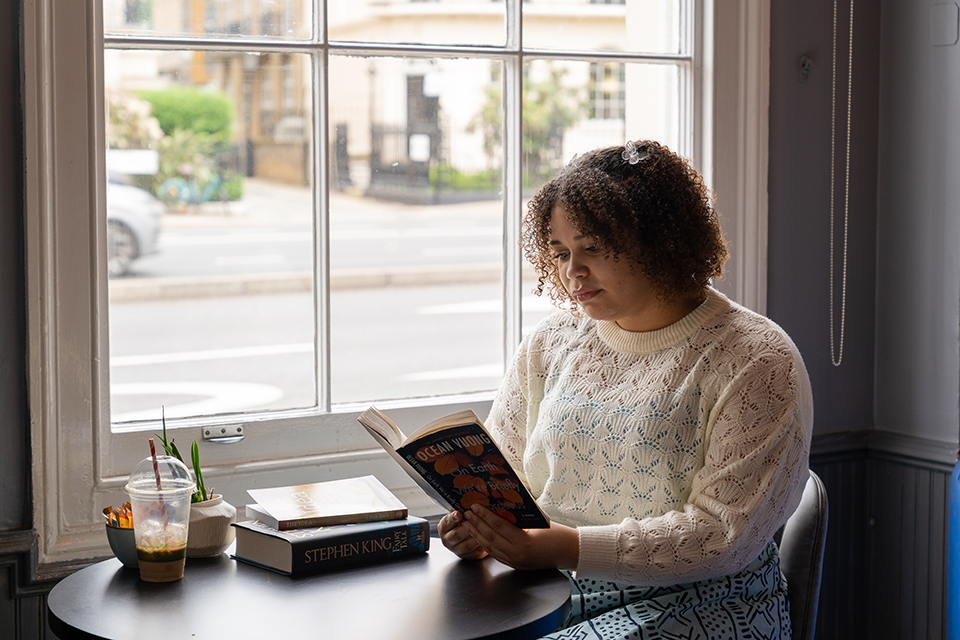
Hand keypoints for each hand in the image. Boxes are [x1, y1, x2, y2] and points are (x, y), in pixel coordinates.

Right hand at [438, 510, 487, 559]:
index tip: (459, 514)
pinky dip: (482, 545)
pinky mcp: (467, 556)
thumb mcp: (460, 514)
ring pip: (467, 545)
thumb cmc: (464, 520)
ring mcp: (457, 549)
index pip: (447, 522)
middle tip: (476, 521)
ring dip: (476, 537)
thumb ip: (462, 509)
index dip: (453, 518)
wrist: (466, 535)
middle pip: (456, 535)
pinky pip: (475, 553)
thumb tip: (470, 498)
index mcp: (444, 527)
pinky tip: (489, 539)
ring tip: (485, 529)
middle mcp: (447, 539)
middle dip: (467, 527)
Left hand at [461, 504, 578, 570]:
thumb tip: (500, 504)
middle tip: (467, 514)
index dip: (485, 516)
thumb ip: (519, 516)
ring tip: (468, 524)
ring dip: (478, 535)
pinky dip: (486, 544)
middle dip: (477, 525)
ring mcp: (516, 562)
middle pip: (491, 538)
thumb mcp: (538, 521)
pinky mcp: (516, 566)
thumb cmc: (558, 533)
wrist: (570, 552)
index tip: (475, 507)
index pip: (498, 527)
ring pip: (491, 548)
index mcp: (523, 542)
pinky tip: (480, 536)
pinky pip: (497, 554)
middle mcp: (517, 555)